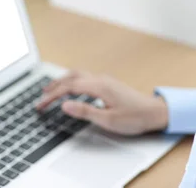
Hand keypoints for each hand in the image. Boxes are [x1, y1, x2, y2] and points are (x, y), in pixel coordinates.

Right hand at [36, 71, 167, 135]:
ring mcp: (106, 80)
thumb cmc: (134, 117)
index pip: (69, 87)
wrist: (154, 112)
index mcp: (100, 86)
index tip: (40, 104)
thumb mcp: (108, 120)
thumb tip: (65, 105)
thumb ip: (85, 111)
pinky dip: (73, 81)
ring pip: (79, 74)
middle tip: (41, 96)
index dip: (52, 96)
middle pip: (72, 77)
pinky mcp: (109, 83)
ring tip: (51, 89)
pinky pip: (86, 77)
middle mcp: (102, 79)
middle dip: (54, 86)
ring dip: (63, 81)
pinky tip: (72, 89)